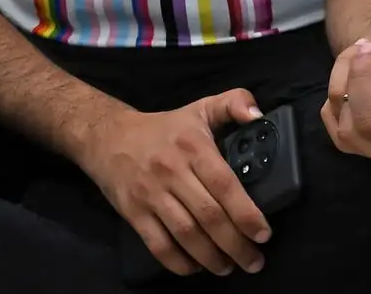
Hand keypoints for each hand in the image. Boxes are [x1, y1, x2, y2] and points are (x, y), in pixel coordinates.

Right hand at [77, 90, 270, 276]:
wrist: (107, 135)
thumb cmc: (164, 127)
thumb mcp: (201, 107)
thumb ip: (235, 103)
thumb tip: (260, 116)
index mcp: (193, 146)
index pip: (224, 184)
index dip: (246, 213)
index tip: (263, 233)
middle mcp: (172, 171)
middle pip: (208, 215)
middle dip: (235, 244)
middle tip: (254, 260)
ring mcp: (150, 193)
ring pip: (185, 234)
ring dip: (211, 257)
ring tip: (229, 267)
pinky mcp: (133, 212)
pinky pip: (158, 245)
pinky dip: (179, 262)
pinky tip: (195, 267)